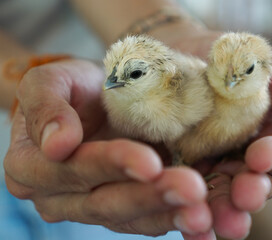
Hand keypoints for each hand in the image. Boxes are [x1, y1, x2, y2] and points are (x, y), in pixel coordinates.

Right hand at [4, 59, 212, 236]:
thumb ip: (45, 105)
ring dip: (168, 215)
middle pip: (105, 202)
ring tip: (201, 212)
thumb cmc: (75, 88)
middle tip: (192, 189)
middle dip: (151, 196)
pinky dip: (175, 220)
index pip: (73, 168)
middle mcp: (59, 197)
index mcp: (32, 166)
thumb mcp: (51, 81)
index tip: (151, 162)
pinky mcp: (123, 212)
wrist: (97, 102)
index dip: (111, 165)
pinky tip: (200, 219)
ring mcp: (92, 209)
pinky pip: (148, 223)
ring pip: (130, 219)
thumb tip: (57, 144)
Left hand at [159, 28, 271, 238]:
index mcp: (270, 139)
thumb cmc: (234, 60)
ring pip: (218, 197)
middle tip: (244, 198)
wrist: (177, 50)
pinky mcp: (175, 172)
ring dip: (220, 211)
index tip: (260, 156)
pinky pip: (182, 197)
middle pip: (250, 185)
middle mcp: (241, 160)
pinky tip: (189, 226)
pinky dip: (186, 215)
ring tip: (213, 221)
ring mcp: (207, 168)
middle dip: (248, 193)